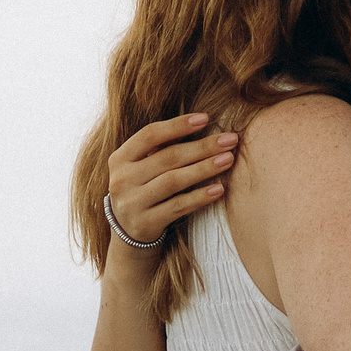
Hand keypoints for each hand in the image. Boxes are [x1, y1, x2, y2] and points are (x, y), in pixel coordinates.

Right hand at [107, 113, 239, 248]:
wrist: (127, 233)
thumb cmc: (143, 189)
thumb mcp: (142, 167)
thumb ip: (162, 148)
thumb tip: (202, 122)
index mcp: (120, 158)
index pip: (149, 135)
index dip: (178, 125)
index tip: (206, 118)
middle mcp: (122, 179)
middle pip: (167, 157)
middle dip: (202, 147)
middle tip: (230, 140)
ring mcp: (131, 203)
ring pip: (173, 181)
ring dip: (204, 169)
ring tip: (228, 160)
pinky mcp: (145, 223)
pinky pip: (177, 207)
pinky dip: (199, 197)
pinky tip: (219, 189)